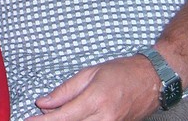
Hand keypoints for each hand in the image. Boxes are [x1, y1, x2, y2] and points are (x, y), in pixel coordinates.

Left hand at [27, 55, 159, 120]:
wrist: (153, 80)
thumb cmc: (122, 72)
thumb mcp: (90, 73)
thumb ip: (65, 90)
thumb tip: (43, 103)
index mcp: (96, 99)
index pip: (64, 116)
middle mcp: (105, 117)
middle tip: (35, 120)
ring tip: (52, 117)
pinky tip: (69, 119)